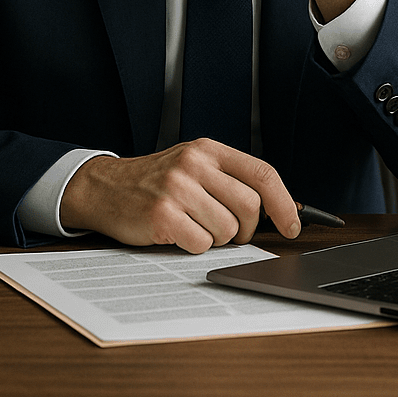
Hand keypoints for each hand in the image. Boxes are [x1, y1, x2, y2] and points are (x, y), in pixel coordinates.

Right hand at [58, 139, 300, 253]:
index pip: (262, 174)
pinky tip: (177, 233)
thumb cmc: (155, 182)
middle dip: (244, 229)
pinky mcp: (162, 215)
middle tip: (227, 231)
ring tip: (193, 226)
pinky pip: (201, 244)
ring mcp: (177, 188)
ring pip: (227, 230)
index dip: (285, 203)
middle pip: (249, 207)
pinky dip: (193, 246)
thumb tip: (279, 209)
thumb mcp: (192, 166)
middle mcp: (193, 164)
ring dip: (215, 238)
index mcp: (207, 150)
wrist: (104, 188)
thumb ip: (229, 179)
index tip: (293, 225)